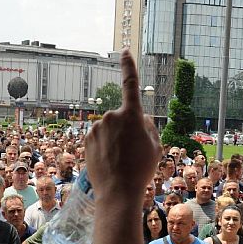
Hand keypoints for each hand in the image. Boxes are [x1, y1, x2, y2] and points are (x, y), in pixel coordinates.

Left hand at [85, 50, 161, 201]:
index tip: (125, 51)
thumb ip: (149, 127)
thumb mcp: (155, 147)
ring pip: (110, 129)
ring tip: (121, 161)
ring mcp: (96, 128)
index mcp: (131, 115)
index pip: (131, 84)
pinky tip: (110, 163)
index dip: (128, 66)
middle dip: (128, 129)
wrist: (117, 193)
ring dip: (116, 140)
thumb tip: (141, 119)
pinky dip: (104, 147)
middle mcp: (111, 117)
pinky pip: (99, 139)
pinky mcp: (86, 140)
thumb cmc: (141, 170)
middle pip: (123, 117)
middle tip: (134, 152)